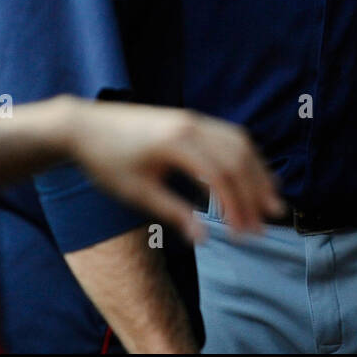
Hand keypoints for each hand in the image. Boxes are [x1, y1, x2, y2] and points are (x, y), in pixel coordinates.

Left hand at [62, 101, 283, 243]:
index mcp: (177, 142)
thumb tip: (204, 237)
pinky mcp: (191, 119)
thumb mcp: (136, 192)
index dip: (237, 207)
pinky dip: (246, 156)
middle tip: (266, 223)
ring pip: (239, 143)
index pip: (221, 176)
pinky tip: (252, 174)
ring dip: (257, 172)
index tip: (244, 234)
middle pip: (237, 158)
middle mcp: (192, 125)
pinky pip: (229, 135)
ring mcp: (193, 119)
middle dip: (255, 192)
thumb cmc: (106, 162)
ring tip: (271, 200)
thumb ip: (173, 212)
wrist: (84, 126)